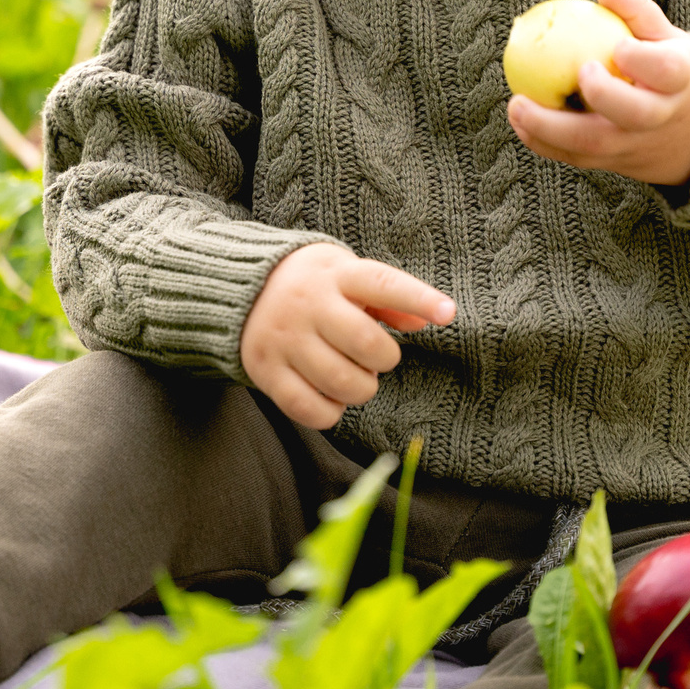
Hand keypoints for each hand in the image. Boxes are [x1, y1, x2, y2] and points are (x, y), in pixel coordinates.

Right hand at [242, 242, 454, 430]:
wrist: (240, 289)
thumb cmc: (314, 286)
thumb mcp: (348, 276)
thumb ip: (388, 297)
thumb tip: (426, 320)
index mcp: (336, 275)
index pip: (382, 284)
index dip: (418, 298)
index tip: (449, 313)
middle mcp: (308, 304)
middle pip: (367, 343)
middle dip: (384, 360)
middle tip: (373, 357)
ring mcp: (284, 338)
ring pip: (342, 383)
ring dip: (361, 389)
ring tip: (351, 375)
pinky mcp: (265, 370)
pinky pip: (309, 409)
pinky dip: (330, 413)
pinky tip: (330, 397)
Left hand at [507, 0, 689, 185]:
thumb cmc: (668, 70)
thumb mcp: (665, 39)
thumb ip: (636, 11)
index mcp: (679, 81)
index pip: (667, 71)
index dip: (644, 61)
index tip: (619, 47)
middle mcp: (659, 118)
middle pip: (634, 114)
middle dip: (604, 96)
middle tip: (577, 74)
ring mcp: (634, 145)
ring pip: (595, 145)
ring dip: (551, 128)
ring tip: (516, 105)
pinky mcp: (612, 163)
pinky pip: (574, 157)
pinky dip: (543, 142)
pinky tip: (518, 120)